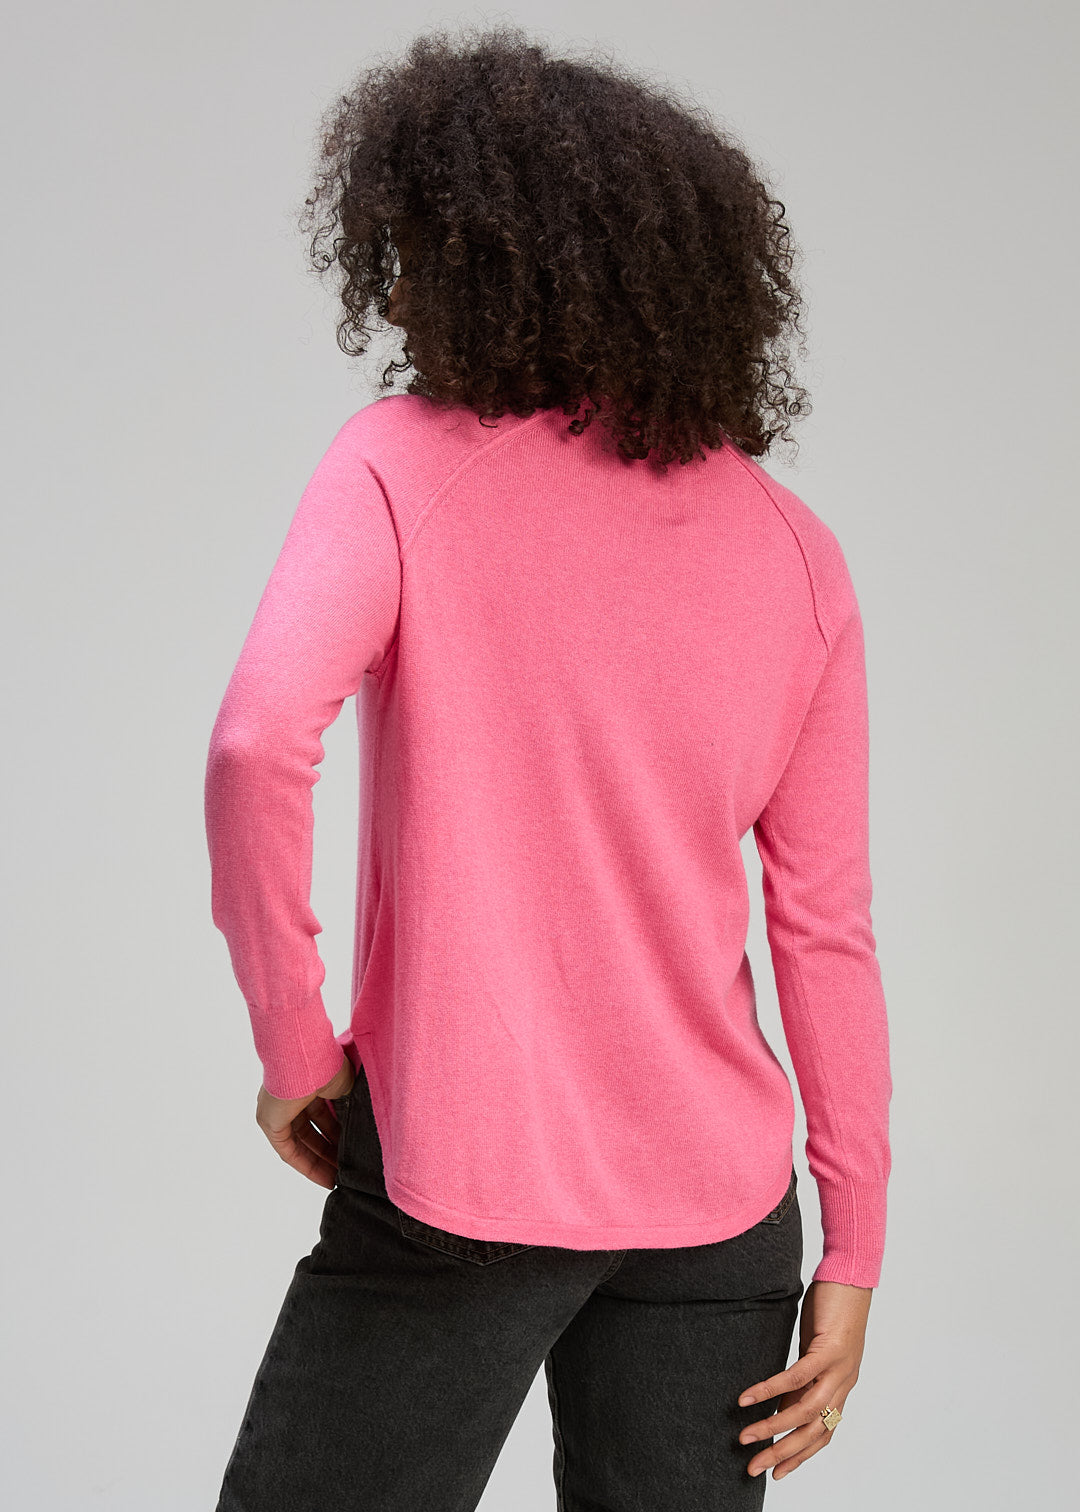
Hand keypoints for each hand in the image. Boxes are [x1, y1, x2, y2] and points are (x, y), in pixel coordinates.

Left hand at [255, 1054, 355, 1188]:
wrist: (308, 1057)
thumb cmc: (328, 1063)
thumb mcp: (346, 1087)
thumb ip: (349, 1105)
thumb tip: (361, 1124)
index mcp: (306, 1083)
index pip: (319, 1116)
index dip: (335, 1135)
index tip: (349, 1150)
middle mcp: (288, 1097)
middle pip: (310, 1132)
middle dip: (329, 1151)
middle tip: (347, 1169)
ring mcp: (276, 1110)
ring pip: (300, 1143)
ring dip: (320, 1161)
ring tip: (340, 1177)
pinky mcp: (269, 1122)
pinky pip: (288, 1150)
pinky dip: (306, 1164)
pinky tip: (325, 1177)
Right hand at [737, 1279, 871, 1480]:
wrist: (853, 1275)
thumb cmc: (834, 1308)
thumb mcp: (817, 1348)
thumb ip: (805, 1375)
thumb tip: (783, 1398)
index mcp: (841, 1386)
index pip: (822, 1434)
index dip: (800, 1456)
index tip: (776, 1472)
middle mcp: (843, 1384)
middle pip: (813, 1432)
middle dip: (782, 1453)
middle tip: (754, 1468)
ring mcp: (839, 1369)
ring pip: (805, 1412)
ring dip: (773, 1429)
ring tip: (745, 1437)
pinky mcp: (829, 1350)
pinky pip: (796, 1377)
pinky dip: (771, 1390)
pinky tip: (749, 1398)